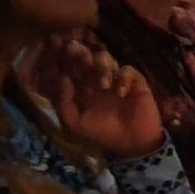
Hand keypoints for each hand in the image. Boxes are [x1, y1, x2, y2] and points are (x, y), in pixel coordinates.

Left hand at [47, 38, 164, 158]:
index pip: (74, 69)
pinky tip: (120, 92)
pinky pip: (127, 70)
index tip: (60, 51)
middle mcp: (98, 79)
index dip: (67, 60)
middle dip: (82, 54)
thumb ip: (65, 103)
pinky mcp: (134, 81)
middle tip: (76, 51)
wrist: (132, 142)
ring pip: (108, 59)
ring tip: (103, 85)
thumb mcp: (77, 122)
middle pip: (89, 59)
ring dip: (102, 67)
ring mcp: (116, 79)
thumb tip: (62, 79)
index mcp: (84, 88)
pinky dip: (123, 78)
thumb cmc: (103, 132)